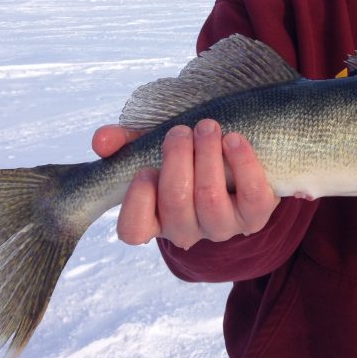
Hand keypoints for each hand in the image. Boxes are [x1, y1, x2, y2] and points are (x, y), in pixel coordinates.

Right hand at [91, 120, 279, 248]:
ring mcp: (223, 226)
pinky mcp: (255, 216)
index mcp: (156, 218)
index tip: (144, 169)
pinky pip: (252, 195)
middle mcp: (187, 229)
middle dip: (176, 159)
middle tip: (180, 131)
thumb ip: (125, 142)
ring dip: (207, 156)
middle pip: (176, 203)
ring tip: (207, 127)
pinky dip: (243, 163)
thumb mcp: (154, 146)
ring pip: (210, 198)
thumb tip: (101, 140)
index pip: (133, 230)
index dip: (137, 201)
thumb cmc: (188, 157)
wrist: (237, 163)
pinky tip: (234, 139)